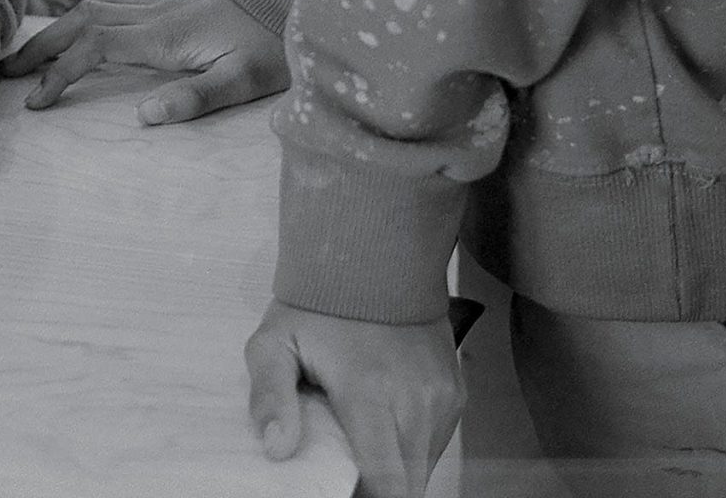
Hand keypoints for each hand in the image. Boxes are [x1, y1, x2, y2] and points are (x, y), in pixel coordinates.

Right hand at [0, 0, 287, 122]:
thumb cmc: (269, 47)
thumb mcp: (242, 81)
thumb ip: (195, 98)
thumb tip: (144, 117)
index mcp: (162, 37)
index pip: (93, 48)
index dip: (60, 73)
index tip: (36, 102)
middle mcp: (152, 15)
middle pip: (80, 21)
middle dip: (41, 46)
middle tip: (5, 71)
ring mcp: (158, 5)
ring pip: (92, 6)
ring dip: (57, 26)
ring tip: (32, 50)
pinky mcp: (168, 3)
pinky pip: (111, 2)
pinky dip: (84, 12)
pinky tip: (81, 22)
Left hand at [246, 300, 462, 497]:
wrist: (372, 252)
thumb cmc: (318, 301)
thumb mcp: (274, 339)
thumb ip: (269, 394)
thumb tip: (277, 449)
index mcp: (369, 391)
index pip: (387, 485)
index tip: (342, 490)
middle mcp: (416, 399)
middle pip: (409, 485)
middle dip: (379, 488)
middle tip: (347, 469)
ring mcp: (441, 395)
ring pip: (424, 465)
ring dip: (396, 467)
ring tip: (361, 439)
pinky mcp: (455, 390)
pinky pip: (436, 440)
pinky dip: (412, 445)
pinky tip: (383, 422)